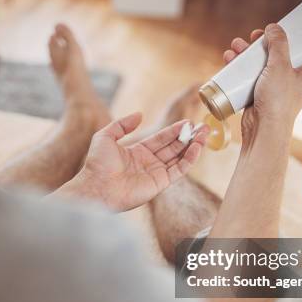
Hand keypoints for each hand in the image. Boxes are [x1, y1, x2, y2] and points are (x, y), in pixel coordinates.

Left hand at [60, 113, 208, 210]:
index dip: (174, 130)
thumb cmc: (97, 164)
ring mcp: (155, 174)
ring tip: (204, 134)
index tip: (188, 122)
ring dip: (193, 147)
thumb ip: (122, 124)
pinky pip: (179, 170)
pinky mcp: (160, 183)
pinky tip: (197, 148)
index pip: (161, 139)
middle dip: (188, 137)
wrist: (97, 187)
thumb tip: (139, 114)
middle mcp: (148, 163)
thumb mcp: (105, 136)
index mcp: (137, 152)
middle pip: (173, 148)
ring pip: (179, 158)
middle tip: (202, 127)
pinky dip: (190, 160)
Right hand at [223, 24, 301, 145]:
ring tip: (235, 47)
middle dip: (262, 44)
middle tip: (253, 37)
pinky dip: (241, 68)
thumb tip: (273, 28)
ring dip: (247, 54)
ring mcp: (278, 88)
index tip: (276, 30)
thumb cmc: (278, 100)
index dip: (291, 36)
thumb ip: (278, 43)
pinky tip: (230, 60)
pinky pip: (252, 77)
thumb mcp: (280, 65)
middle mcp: (296, 79)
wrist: (264, 129)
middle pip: (280, 53)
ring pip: (263, 64)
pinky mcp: (262, 95)